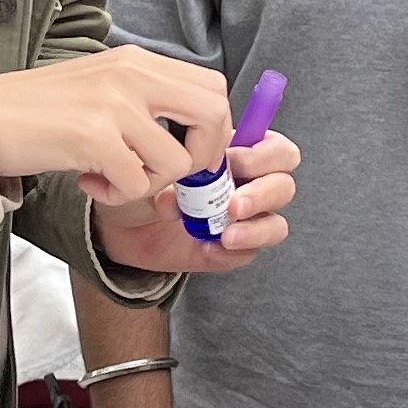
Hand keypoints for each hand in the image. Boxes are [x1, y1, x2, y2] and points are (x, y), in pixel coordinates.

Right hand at [0, 46, 245, 206]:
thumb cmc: (38, 111)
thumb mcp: (101, 88)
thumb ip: (145, 101)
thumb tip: (194, 138)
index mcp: (137, 60)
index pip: (213, 87)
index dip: (215, 129)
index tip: (189, 154)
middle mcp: (131, 74)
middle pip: (213, 114)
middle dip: (202, 156)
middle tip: (166, 173)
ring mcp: (113, 103)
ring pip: (176, 160)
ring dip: (150, 183)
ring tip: (112, 176)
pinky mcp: (93, 136)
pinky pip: (136, 183)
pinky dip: (116, 194)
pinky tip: (89, 181)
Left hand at [92, 126, 299, 275]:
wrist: (122, 219)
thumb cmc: (148, 179)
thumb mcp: (165, 157)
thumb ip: (190, 155)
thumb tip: (203, 165)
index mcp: (243, 155)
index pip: (280, 152)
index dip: (265, 156)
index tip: (232, 160)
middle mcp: (250, 187)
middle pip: (284, 187)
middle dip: (263, 194)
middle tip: (232, 203)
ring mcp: (243, 221)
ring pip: (276, 225)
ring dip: (255, 229)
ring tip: (226, 233)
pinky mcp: (229, 251)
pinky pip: (248, 255)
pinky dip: (230, 252)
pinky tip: (209, 247)